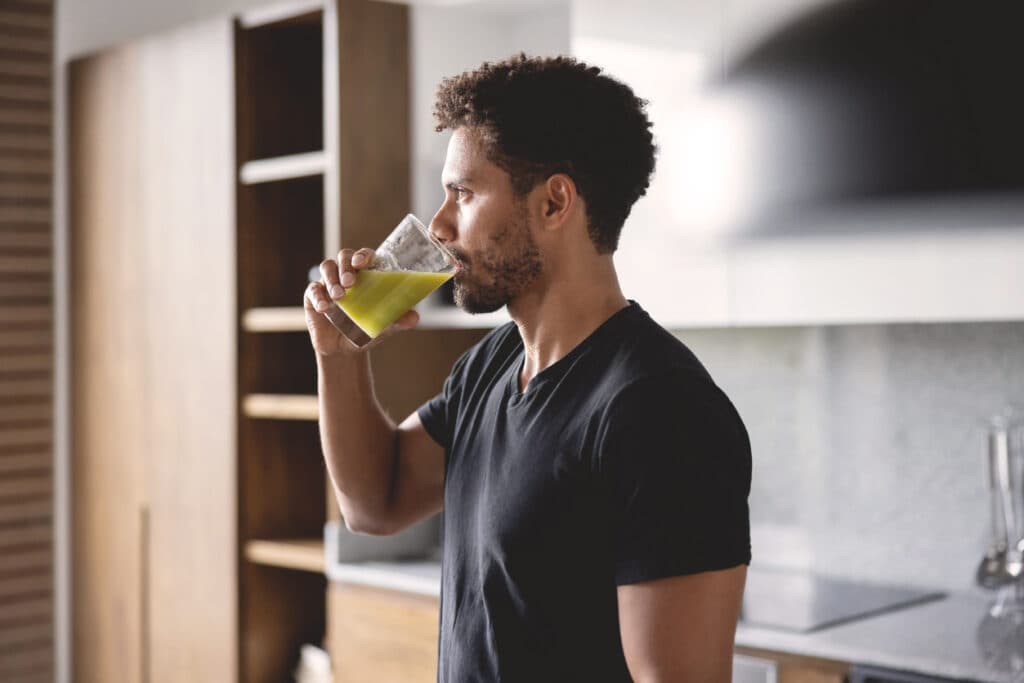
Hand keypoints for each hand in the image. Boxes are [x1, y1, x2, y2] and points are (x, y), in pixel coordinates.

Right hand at [303, 247, 419, 355]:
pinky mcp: (313, 295)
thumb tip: (414, 318)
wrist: (344, 350)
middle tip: (351, 282)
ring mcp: (328, 283)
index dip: (363, 255)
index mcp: (366, 276)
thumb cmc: (366, 331)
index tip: (363, 263)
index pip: (364, 256)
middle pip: (344, 256)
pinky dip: (318, 296)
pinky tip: (324, 308)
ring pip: (327, 267)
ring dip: (332, 279)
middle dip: (346, 266)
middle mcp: (346, 274)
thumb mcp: (384, 327)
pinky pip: (313, 289)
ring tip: (340, 297)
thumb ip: (398, 321)